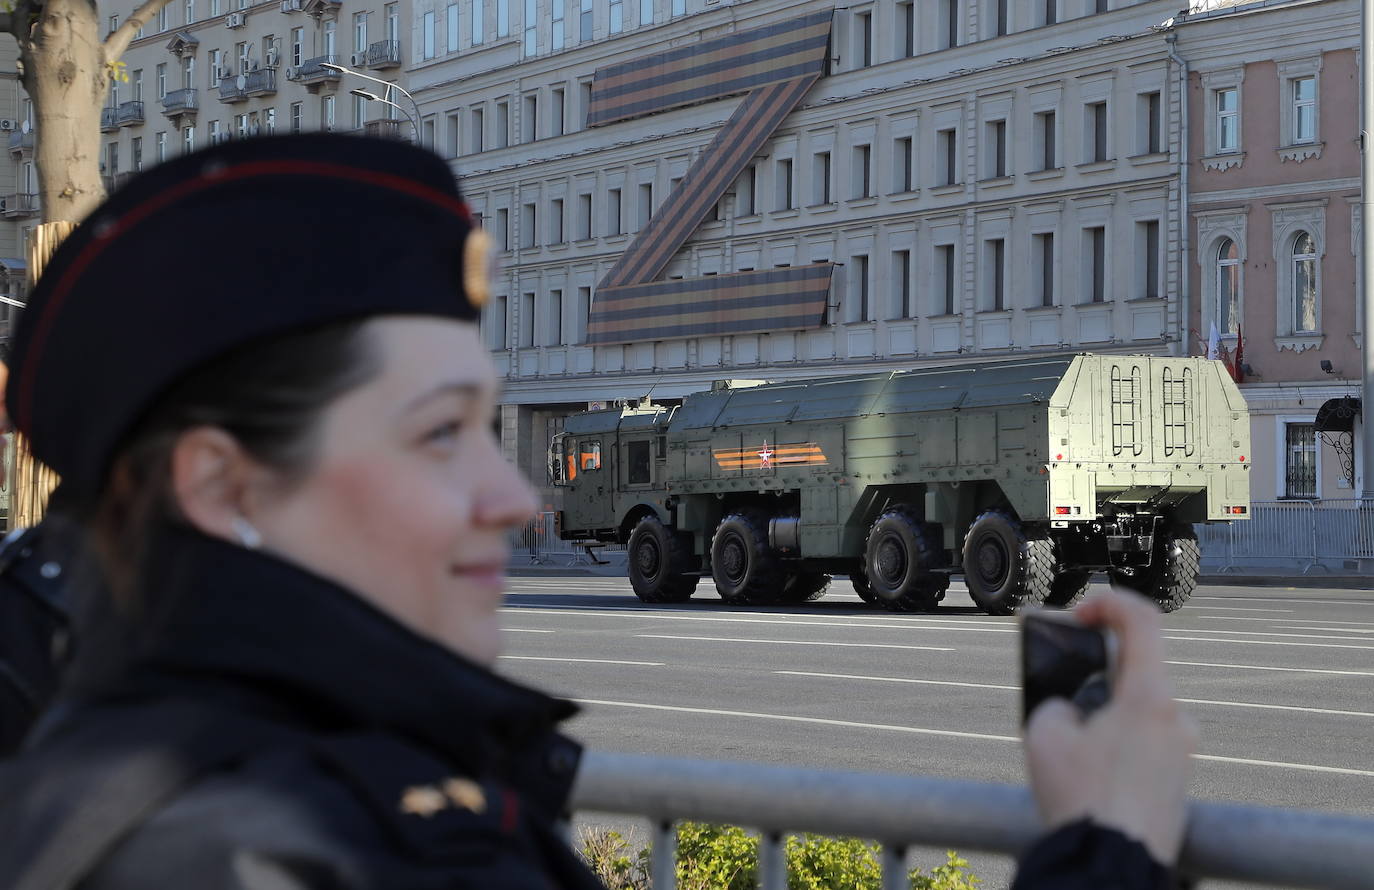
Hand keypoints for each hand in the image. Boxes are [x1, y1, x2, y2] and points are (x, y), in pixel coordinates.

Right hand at [1023, 590, 1197, 864]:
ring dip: (1101, 714)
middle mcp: (1176, 720)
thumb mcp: (1044, 732)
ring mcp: (1181, 753)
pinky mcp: (1176, 782)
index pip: (1142, 621)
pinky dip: (1113, 743)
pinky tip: (1084, 773)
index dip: (1107, 602)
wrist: (1111, 865)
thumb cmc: (1082, 800)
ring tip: (1065, 747)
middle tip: (1058, 689)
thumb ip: (1057, 702)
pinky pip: (1142, 744)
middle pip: (1135, 671)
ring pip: (1136, 711)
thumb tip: (1071, 709)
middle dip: (1093, 675)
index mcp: (1150, 698)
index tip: (1078, 614)